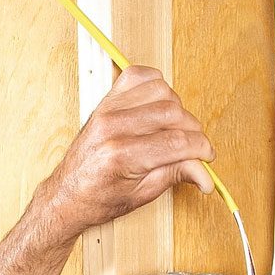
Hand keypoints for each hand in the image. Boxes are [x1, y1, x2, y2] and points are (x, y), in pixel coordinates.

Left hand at [39, 66, 215, 240]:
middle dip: (192, 131)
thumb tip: (204, 172)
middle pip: (172, 114)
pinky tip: (159, 106)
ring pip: (161, 91)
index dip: (200, 149)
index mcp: (121, 156)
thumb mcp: (141, 195)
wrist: (67, 195)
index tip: (207, 156)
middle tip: (194, 147)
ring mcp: (108, 110)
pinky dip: (157, 86)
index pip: (176, 142)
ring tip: (175, 130)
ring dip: (176, 109)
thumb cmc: (98, 199)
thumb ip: (175, 175)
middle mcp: (113, 127)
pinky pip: (140, 76)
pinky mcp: (106, 100)